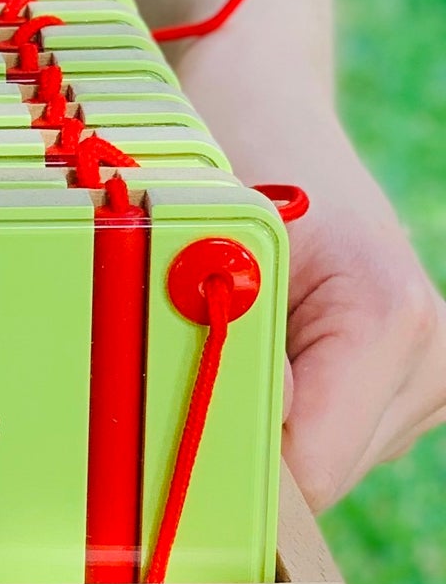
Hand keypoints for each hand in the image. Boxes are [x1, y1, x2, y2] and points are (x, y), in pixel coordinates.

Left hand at [179, 62, 445, 509]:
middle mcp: (429, 354)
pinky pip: (325, 436)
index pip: (312, 467)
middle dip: (241, 439)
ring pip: (321, 463)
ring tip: (228, 337)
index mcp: (390, 320)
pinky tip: (260, 350)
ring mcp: (427, 373)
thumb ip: (221, 341)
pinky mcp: (407, 383)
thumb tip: (214, 442)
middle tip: (179, 371)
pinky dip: (278, 409)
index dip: (231, 464)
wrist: (263, 110)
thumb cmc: (228, 161)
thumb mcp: (208, 242)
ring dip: (258, 421)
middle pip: (318, 474)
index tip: (164, 436)